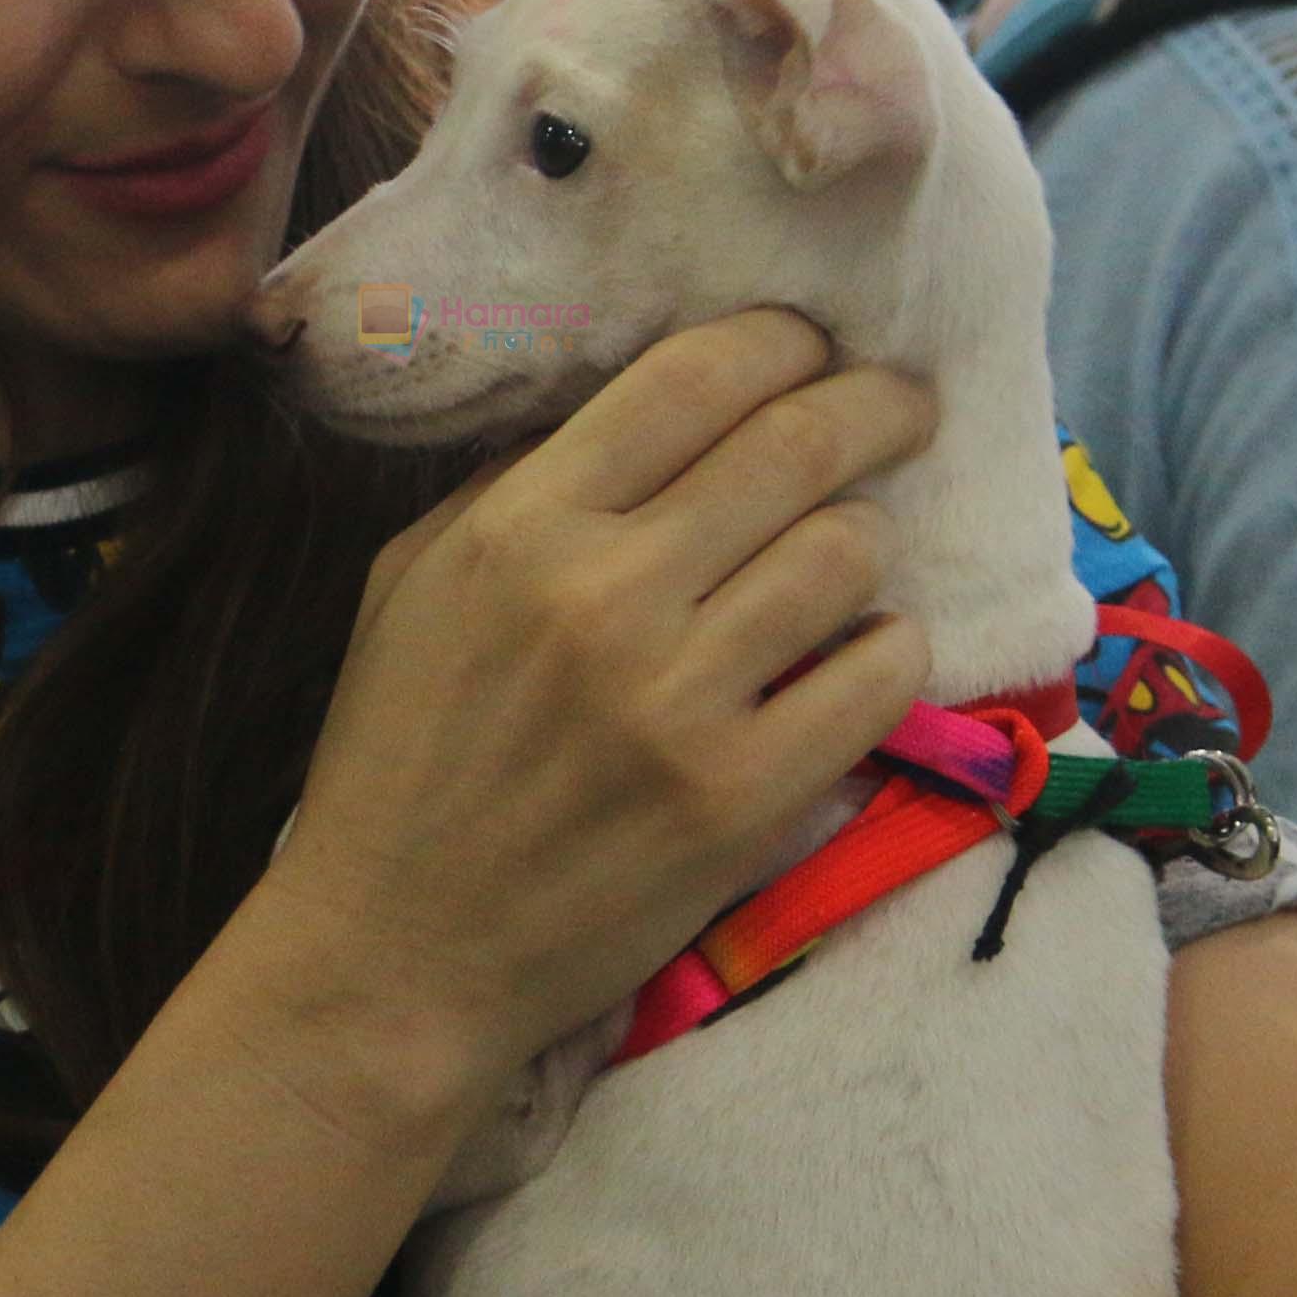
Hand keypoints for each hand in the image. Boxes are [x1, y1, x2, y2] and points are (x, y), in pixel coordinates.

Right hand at [246, 310, 934, 1133]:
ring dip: (866, 539)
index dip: (782, 341)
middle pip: (797, 445)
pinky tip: (865, 652)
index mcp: (521, 527)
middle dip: (873, 407)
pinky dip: (890, 651)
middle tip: (902, 406)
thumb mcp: (414, 582)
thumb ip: (519, 481)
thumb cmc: (400, 758)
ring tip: (850, 555)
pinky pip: (877, 679)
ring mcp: (682, 701)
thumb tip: (645, 406)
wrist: (395, 955)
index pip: (694, 379)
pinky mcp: (742, 799)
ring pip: (847, 551)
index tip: (815, 345)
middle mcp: (607, 595)